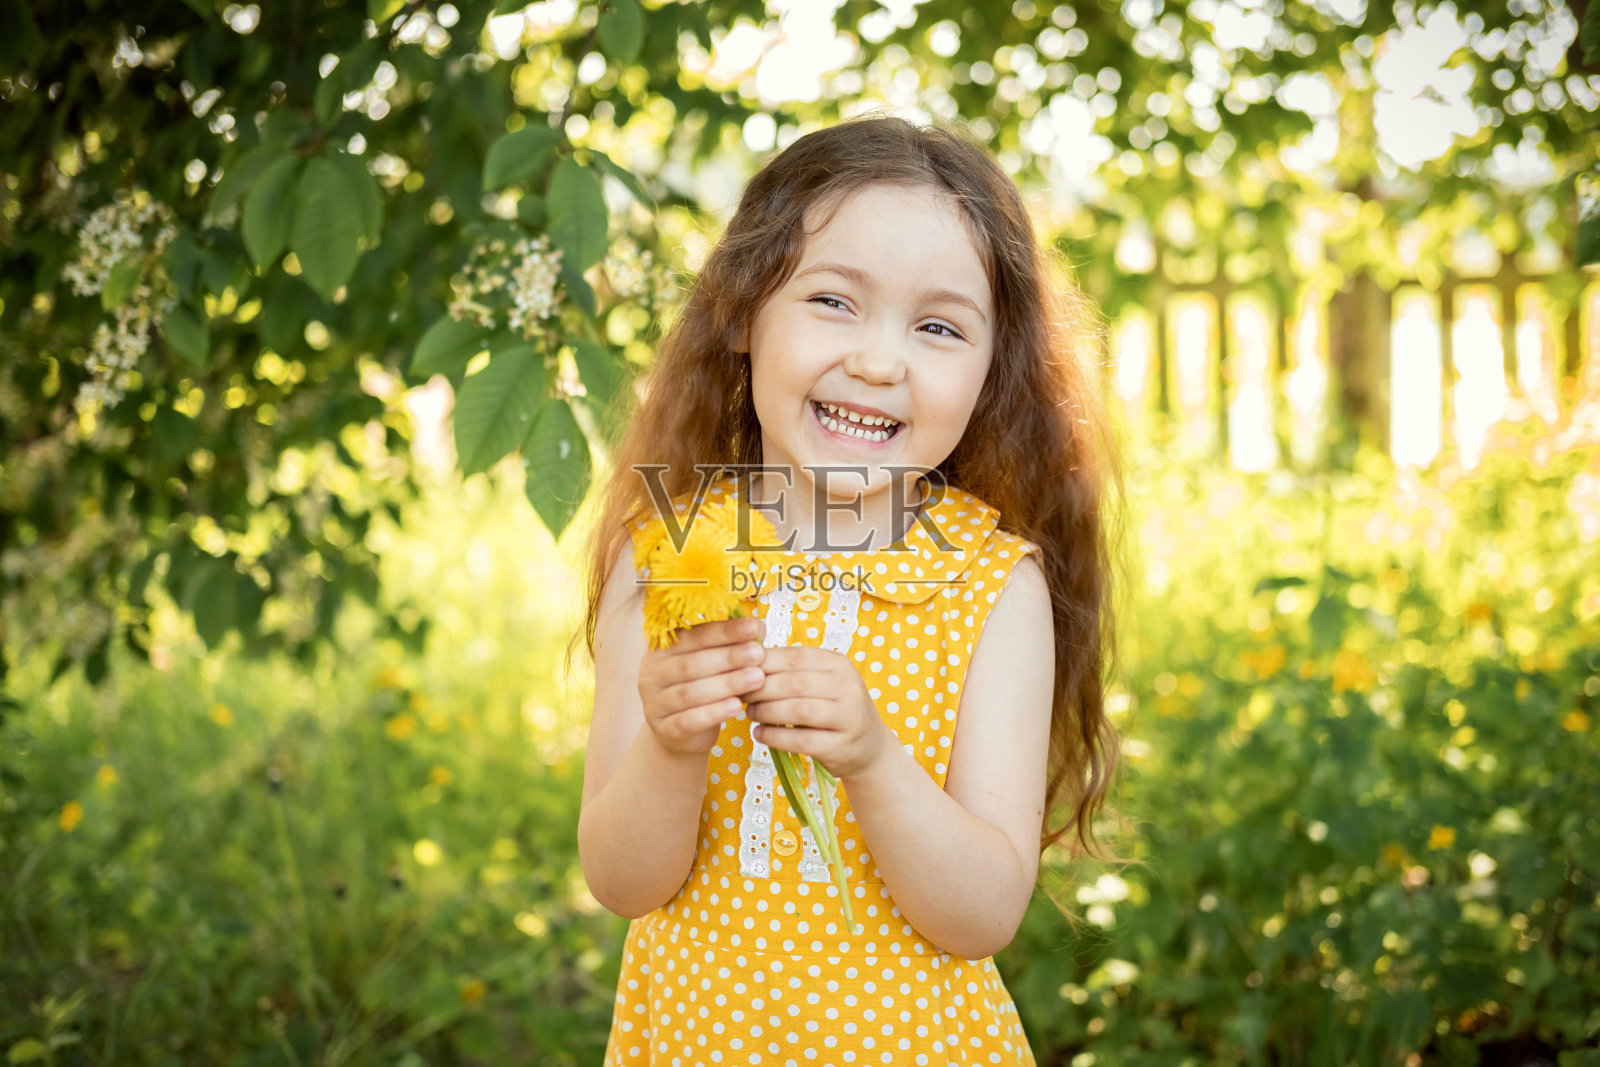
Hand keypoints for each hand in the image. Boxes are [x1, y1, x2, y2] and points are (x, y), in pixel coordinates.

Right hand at [638, 616, 766, 757]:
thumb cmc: (701, 687)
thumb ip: (729, 644)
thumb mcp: (712, 663)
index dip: (725, 631)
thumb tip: (757, 627)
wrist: (681, 731)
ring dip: (726, 684)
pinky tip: (736, 707)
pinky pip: (688, 721)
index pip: (694, 635)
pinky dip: (713, 713)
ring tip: (756, 678)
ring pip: (689, 693)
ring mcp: (654, 703)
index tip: (754, 627)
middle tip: (758, 654)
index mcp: (662, 648)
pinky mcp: (664, 729)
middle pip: (691, 664)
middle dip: (728, 657)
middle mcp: (652, 672)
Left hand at [744, 646, 893, 780]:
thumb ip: (792, 672)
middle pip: (794, 683)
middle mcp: (848, 688)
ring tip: (750, 713)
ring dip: (766, 712)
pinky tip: (760, 734)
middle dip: (761, 688)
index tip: (741, 669)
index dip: (765, 662)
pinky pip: (800, 740)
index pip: (796, 656)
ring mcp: (848, 718)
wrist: (870, 748)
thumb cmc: (835, 710)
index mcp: (840, 665)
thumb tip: (747, 663)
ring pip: (798, 711)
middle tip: (741, 695)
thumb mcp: (822, 683)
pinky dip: (774, 737)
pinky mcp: (841, 746)